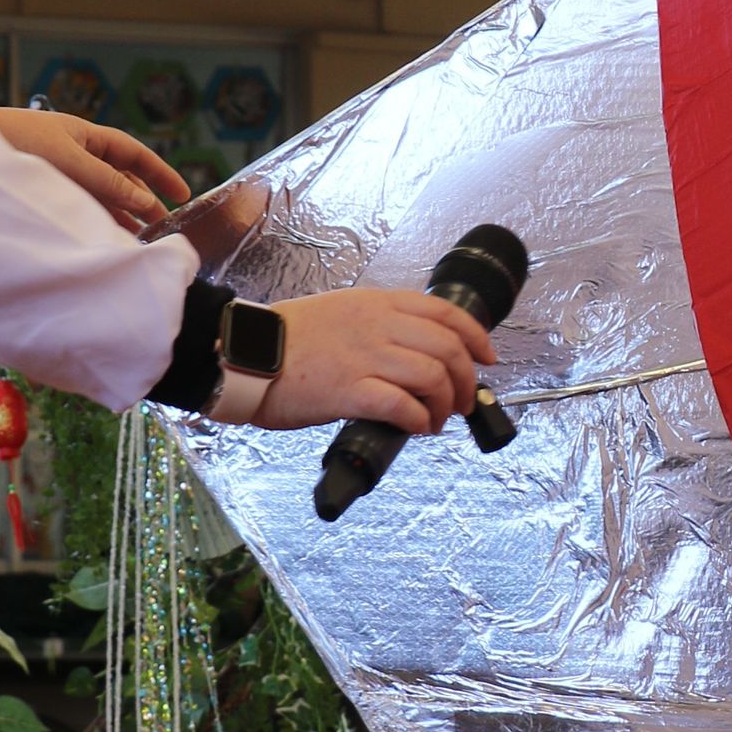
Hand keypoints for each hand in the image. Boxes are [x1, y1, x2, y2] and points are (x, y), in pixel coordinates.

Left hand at [0, 104, 187, 233]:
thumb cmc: (16, 141)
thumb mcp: (70, 160)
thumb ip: (108, 183)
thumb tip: (144, 202)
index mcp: (86, 136)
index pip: (134, 155)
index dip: (160, 173)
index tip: (184, 194)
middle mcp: (77, 155)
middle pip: (121, 179)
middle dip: (143, 201)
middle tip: (164, 226)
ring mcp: (62, 175)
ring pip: (102, 197)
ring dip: (121, 215)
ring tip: (140, 239)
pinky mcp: (47, 193)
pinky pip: (81, 208)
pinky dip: (97, 221)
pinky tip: (108, 237)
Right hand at [252, 291, 490, 435]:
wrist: (244, 353)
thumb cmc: (287, 339)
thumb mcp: (341, 312)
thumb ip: (379, 326)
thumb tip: (415, 353)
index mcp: (377, 304)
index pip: (446, 312)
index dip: (476, 337)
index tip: (487, 357)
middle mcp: (377, 325)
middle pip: (448, 348)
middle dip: (467, 380)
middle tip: (464, 401)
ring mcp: (364, 356)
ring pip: (432, 377)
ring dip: (445, 405)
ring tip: (437, 420)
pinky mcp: (348, 390)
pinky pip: (403, 405)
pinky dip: (420, 419)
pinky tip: (417, 427)